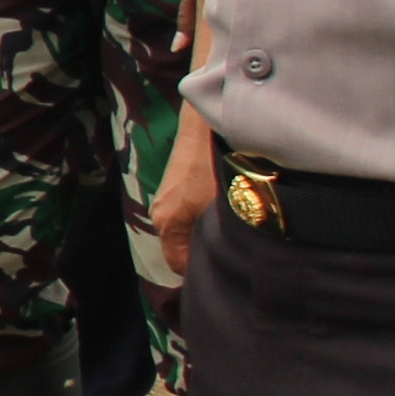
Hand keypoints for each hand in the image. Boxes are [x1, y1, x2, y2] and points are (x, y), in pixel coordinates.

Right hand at [150, 114, 216, 283]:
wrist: (209, 120)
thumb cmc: (218, 166)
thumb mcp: (227, 209)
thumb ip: (223, 240)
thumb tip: (232, 261)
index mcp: (167, 225)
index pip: (180, 266)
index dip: (202, 274)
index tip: (228, 274)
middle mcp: (160, 213)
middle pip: (180, 247)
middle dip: (203, 254)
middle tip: (235, 255)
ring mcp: (165, 197)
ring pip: (184, 229)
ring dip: (203, 233)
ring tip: (232, 233)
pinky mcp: (174, 184)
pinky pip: (185, 213)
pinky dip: (201, 217)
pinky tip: (224, 211)